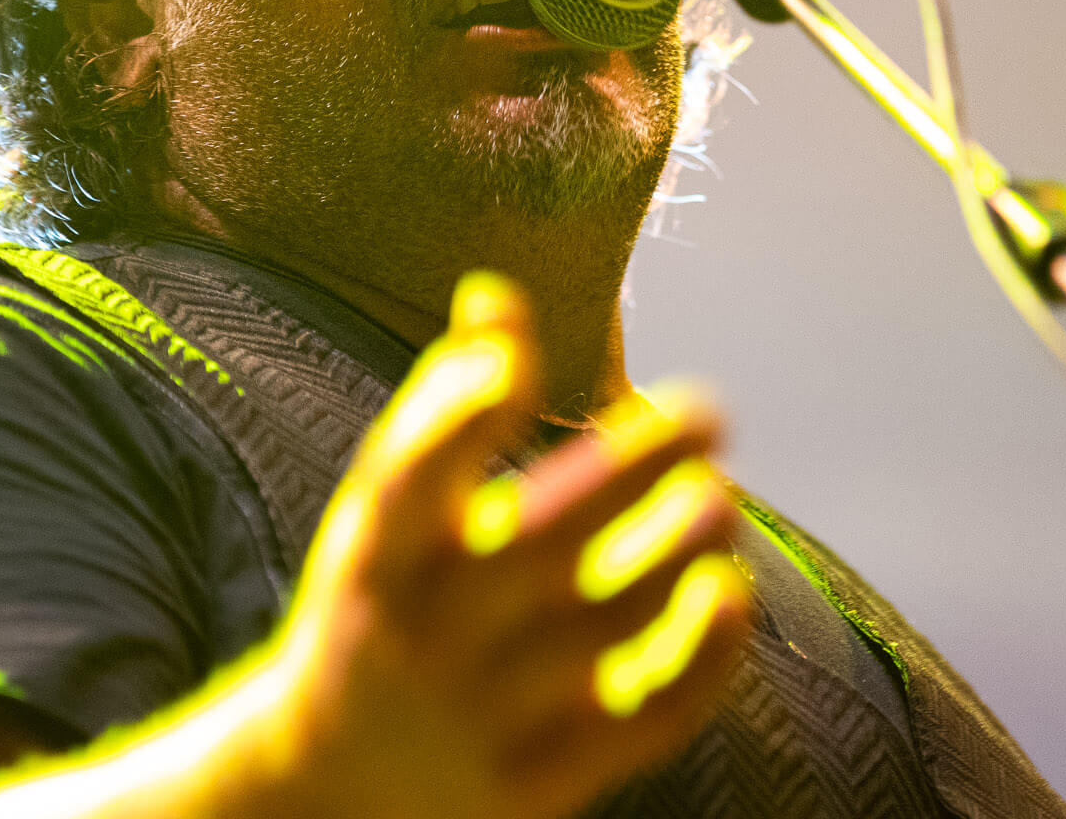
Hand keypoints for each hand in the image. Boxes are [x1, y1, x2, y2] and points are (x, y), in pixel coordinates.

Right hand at [204, 271, 753, 818]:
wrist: (334, 786)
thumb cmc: (385, 604)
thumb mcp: (384, 514)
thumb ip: (443, 404)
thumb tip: (497, 295)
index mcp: (376, 554)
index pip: (408, 475)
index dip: (462, 407)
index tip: (524, 365)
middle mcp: (425, 633)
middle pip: (543, 540)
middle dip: (637, 463)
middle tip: (708, 409)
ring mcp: (480, 716)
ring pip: (608, 623)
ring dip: (681, 546)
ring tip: (717, 500)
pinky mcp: (538, 782)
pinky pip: (641, 719)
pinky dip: (702, 657)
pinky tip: (730, 593)